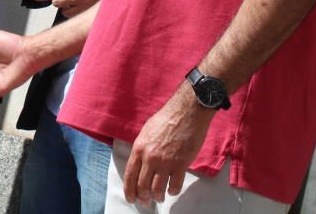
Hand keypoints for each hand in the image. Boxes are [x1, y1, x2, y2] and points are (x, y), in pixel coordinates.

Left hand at [123, 84, 214, 204]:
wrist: (186, 112)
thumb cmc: (166, 119)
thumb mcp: (146, 132)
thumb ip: (142, 149)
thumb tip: (140, 164)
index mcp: (139, 148)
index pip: (130, 175)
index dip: (129, 190)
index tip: (131, 199)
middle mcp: (150, 157)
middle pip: (142, 186)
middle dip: (143, 198)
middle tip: (146, 202)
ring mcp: (165, 162)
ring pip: (157, 189)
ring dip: (158, 196)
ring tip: (160, 197)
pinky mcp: (181, 164)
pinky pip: (174, 185)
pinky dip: (173, 191)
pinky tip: (173, 190)